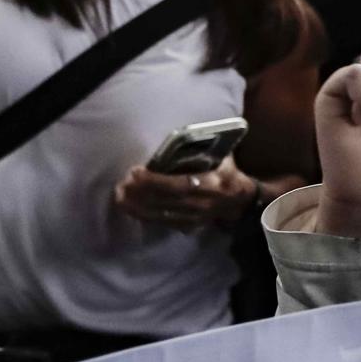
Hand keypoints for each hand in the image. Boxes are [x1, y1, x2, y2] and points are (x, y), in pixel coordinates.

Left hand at [113, 155, 256, 229]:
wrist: (241, 202)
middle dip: (140, 194)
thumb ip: (204, 150)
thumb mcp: (222, 158)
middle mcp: (201, 204)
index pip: (178, 185)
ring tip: (119, 197)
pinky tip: (130, 209)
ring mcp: (193, 218)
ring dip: (137, 207)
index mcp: (211, 185)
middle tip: (121, 184)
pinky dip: (144, 216)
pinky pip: (162, 223)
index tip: (135, 172)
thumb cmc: (228, 173)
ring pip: (160, 215)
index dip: (155, 181)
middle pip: (165, 202)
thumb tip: (182, 136)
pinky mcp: (187, 225)